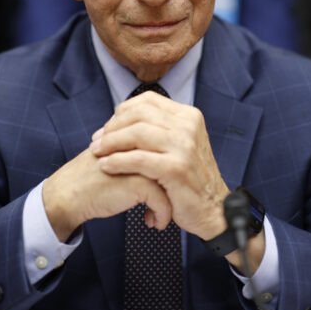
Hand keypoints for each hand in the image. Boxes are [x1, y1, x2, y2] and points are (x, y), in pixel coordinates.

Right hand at [42, 146, 170, 242]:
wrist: (68, 194)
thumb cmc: (90, 179)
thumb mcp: (115, 158)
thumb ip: (135, 155)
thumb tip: (161, 163)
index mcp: (135, 136)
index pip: (168, 152)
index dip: (169, 176)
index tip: (167, 191)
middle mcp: (141, 146)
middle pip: (173, 165)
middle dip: (174, 189)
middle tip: (170, 203)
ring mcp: (142, 162)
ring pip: (172, 183)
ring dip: (170, 203)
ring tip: (160, 215)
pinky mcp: (139, 182)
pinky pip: (164, 201)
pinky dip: (162, 215)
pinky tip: (152, 223)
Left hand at [90, 92, 265, 270]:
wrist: (213, 209)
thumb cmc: (189, 179)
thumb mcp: (180, 144)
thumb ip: (159, 128)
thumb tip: (121, 117)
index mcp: (188, 116)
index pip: (147, 101)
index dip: (122, 112)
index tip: (107, 128)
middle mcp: (188, 126)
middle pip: (138, 114)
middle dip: (112, 127)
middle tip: (97, 142)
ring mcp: (184, 146)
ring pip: (136, 133)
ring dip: (111, 143)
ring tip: (96, 153)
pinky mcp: (177, 168)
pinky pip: (138, 159)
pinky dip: (117, 161)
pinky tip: (106, 166)